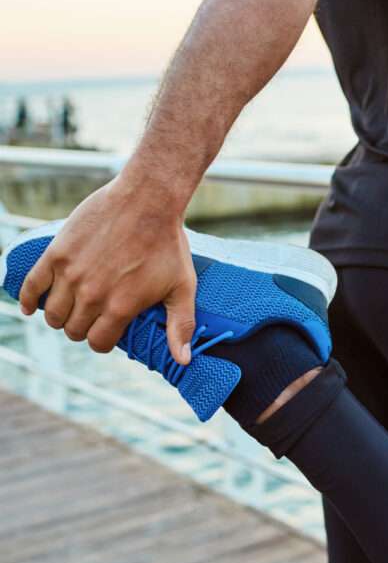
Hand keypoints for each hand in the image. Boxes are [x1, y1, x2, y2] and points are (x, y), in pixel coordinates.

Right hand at [19, 171, 196, 363]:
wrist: (148, 201)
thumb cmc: (168, 245)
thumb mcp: (182, 288)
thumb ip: (181, 326)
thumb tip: (183, 361)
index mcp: (120, 307)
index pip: (98, 342)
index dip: (103, 341)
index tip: (108, 331)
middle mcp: (92, 295)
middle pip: (74, 330)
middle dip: (83, 329)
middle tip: (93, 318)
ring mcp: (71, 274)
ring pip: (54, 314)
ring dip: (61, 317)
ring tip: (73, 310)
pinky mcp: (57, 254)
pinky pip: (32, 285)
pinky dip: (28, 300)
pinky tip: (31, 308)